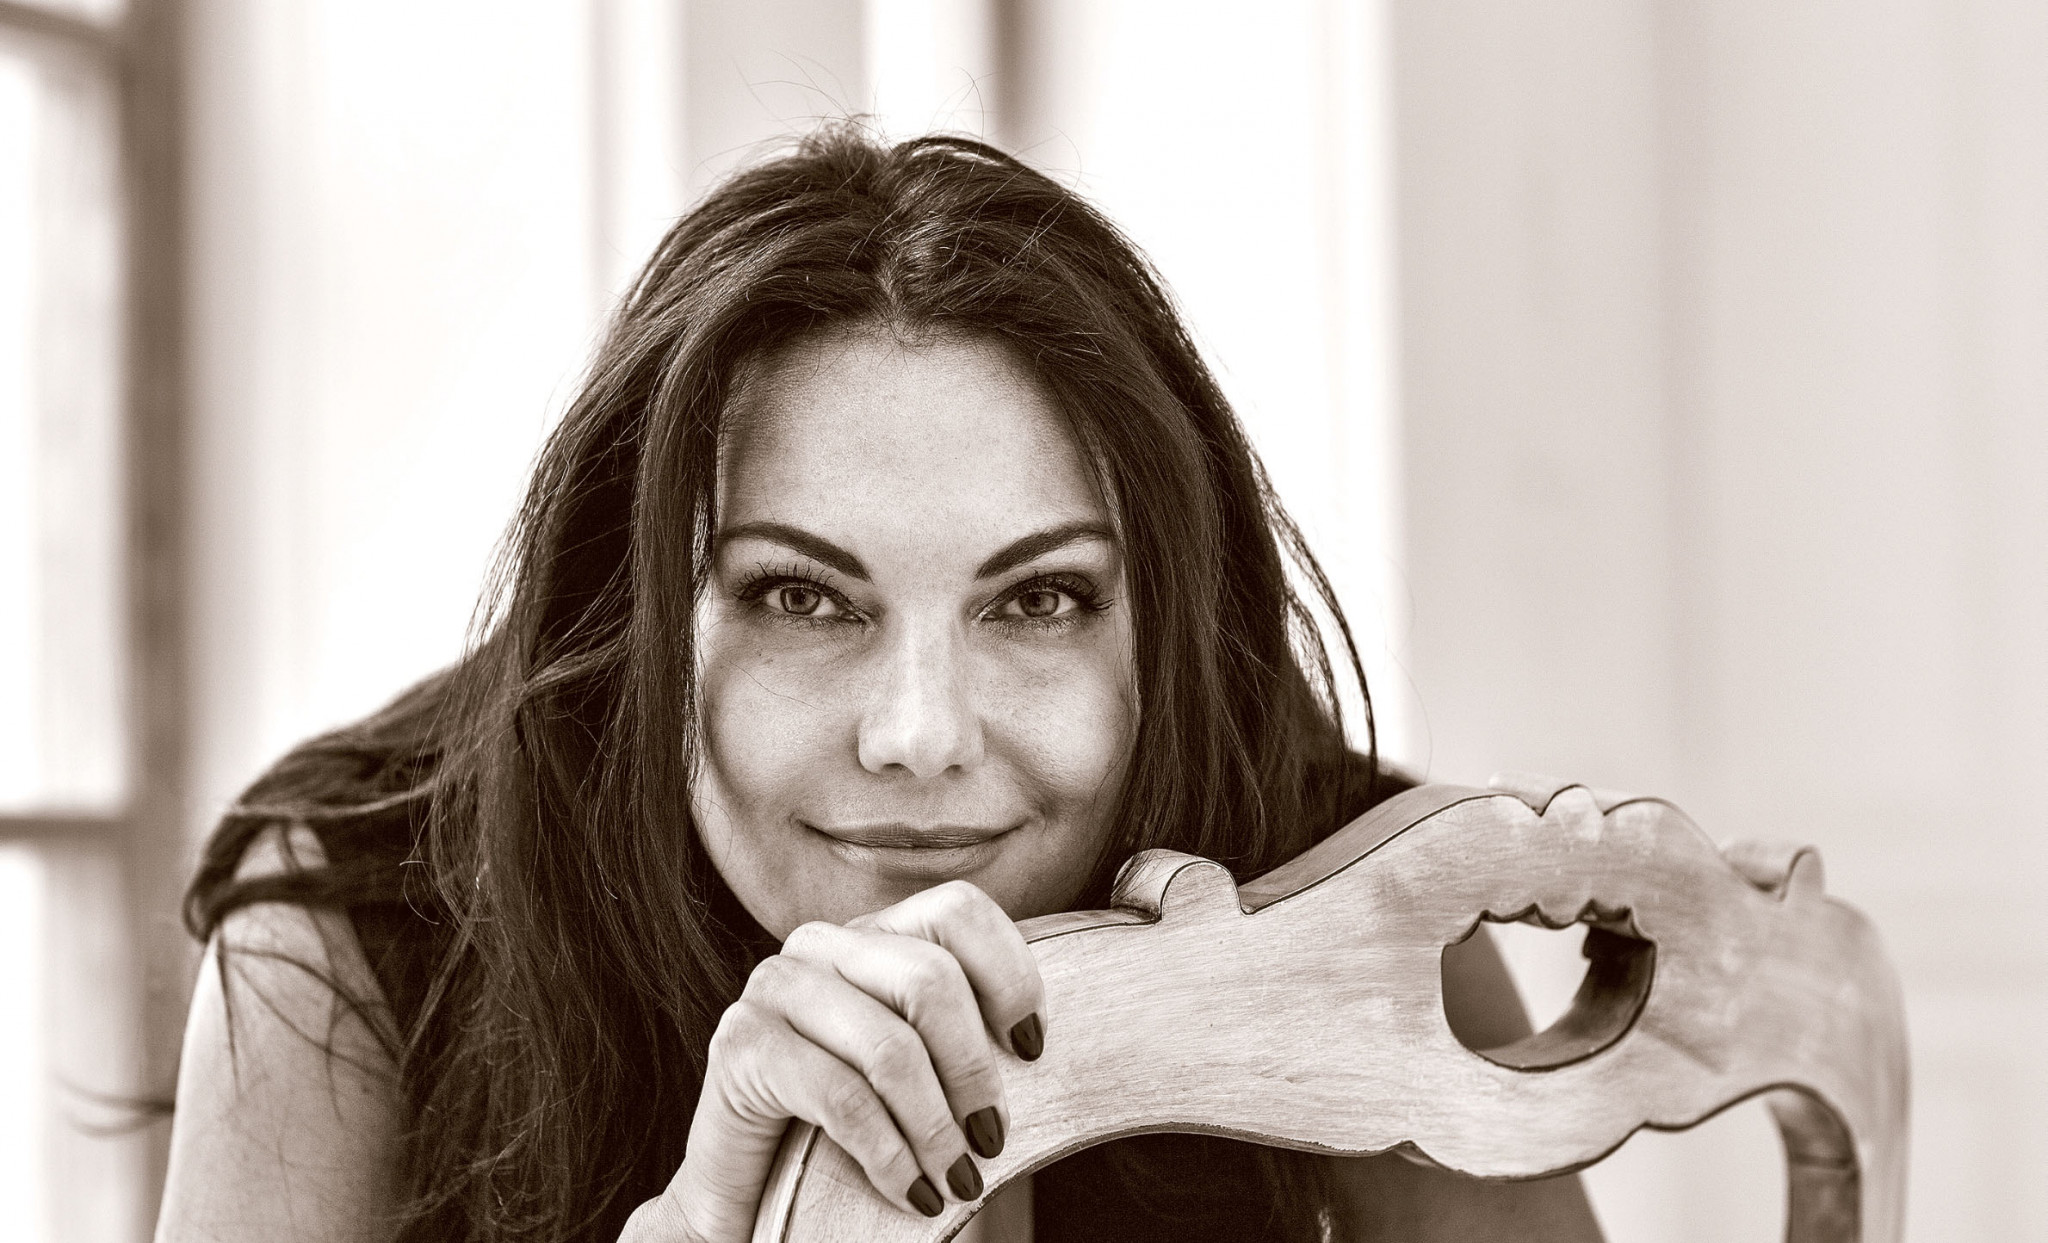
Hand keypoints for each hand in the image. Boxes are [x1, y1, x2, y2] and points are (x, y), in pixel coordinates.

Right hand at [621, 880, 1046, 1241]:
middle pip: (930, 979)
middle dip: (973, 1070)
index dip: (1009, 975)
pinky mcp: (740, 1045)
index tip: (1032, 1049)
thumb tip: (1043, 1042)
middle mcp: (819, 944)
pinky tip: (912, 1192)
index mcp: (871, 933)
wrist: (753, 1192)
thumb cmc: (854, 1130)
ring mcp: (773, 986)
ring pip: (889, 1046)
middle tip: (991, 1138)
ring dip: (936, 1127)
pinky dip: (890, 1155)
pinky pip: (841, 1098)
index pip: (957, 911)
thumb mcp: (920, 1069)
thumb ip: (966, 1036)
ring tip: (957, 1179)